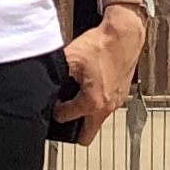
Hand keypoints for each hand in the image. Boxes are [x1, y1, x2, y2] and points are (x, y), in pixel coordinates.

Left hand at [54, 4, 145, 133]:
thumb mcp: (69, 59)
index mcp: (92, 103)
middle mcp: (107, 107)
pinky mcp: (123, 93)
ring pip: (97, 120)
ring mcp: (117, 102)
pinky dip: (97, 102)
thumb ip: (56, 77)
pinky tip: (91, 85)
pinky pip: (107, 107)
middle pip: (86, 135)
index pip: (65, 119)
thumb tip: (45, 86)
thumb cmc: (101, 45)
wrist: (124, 34)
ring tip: (76, 95)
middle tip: (65, 111)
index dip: (55, 111)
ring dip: (86, 113)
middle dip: (73, 128)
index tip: (54, 101)